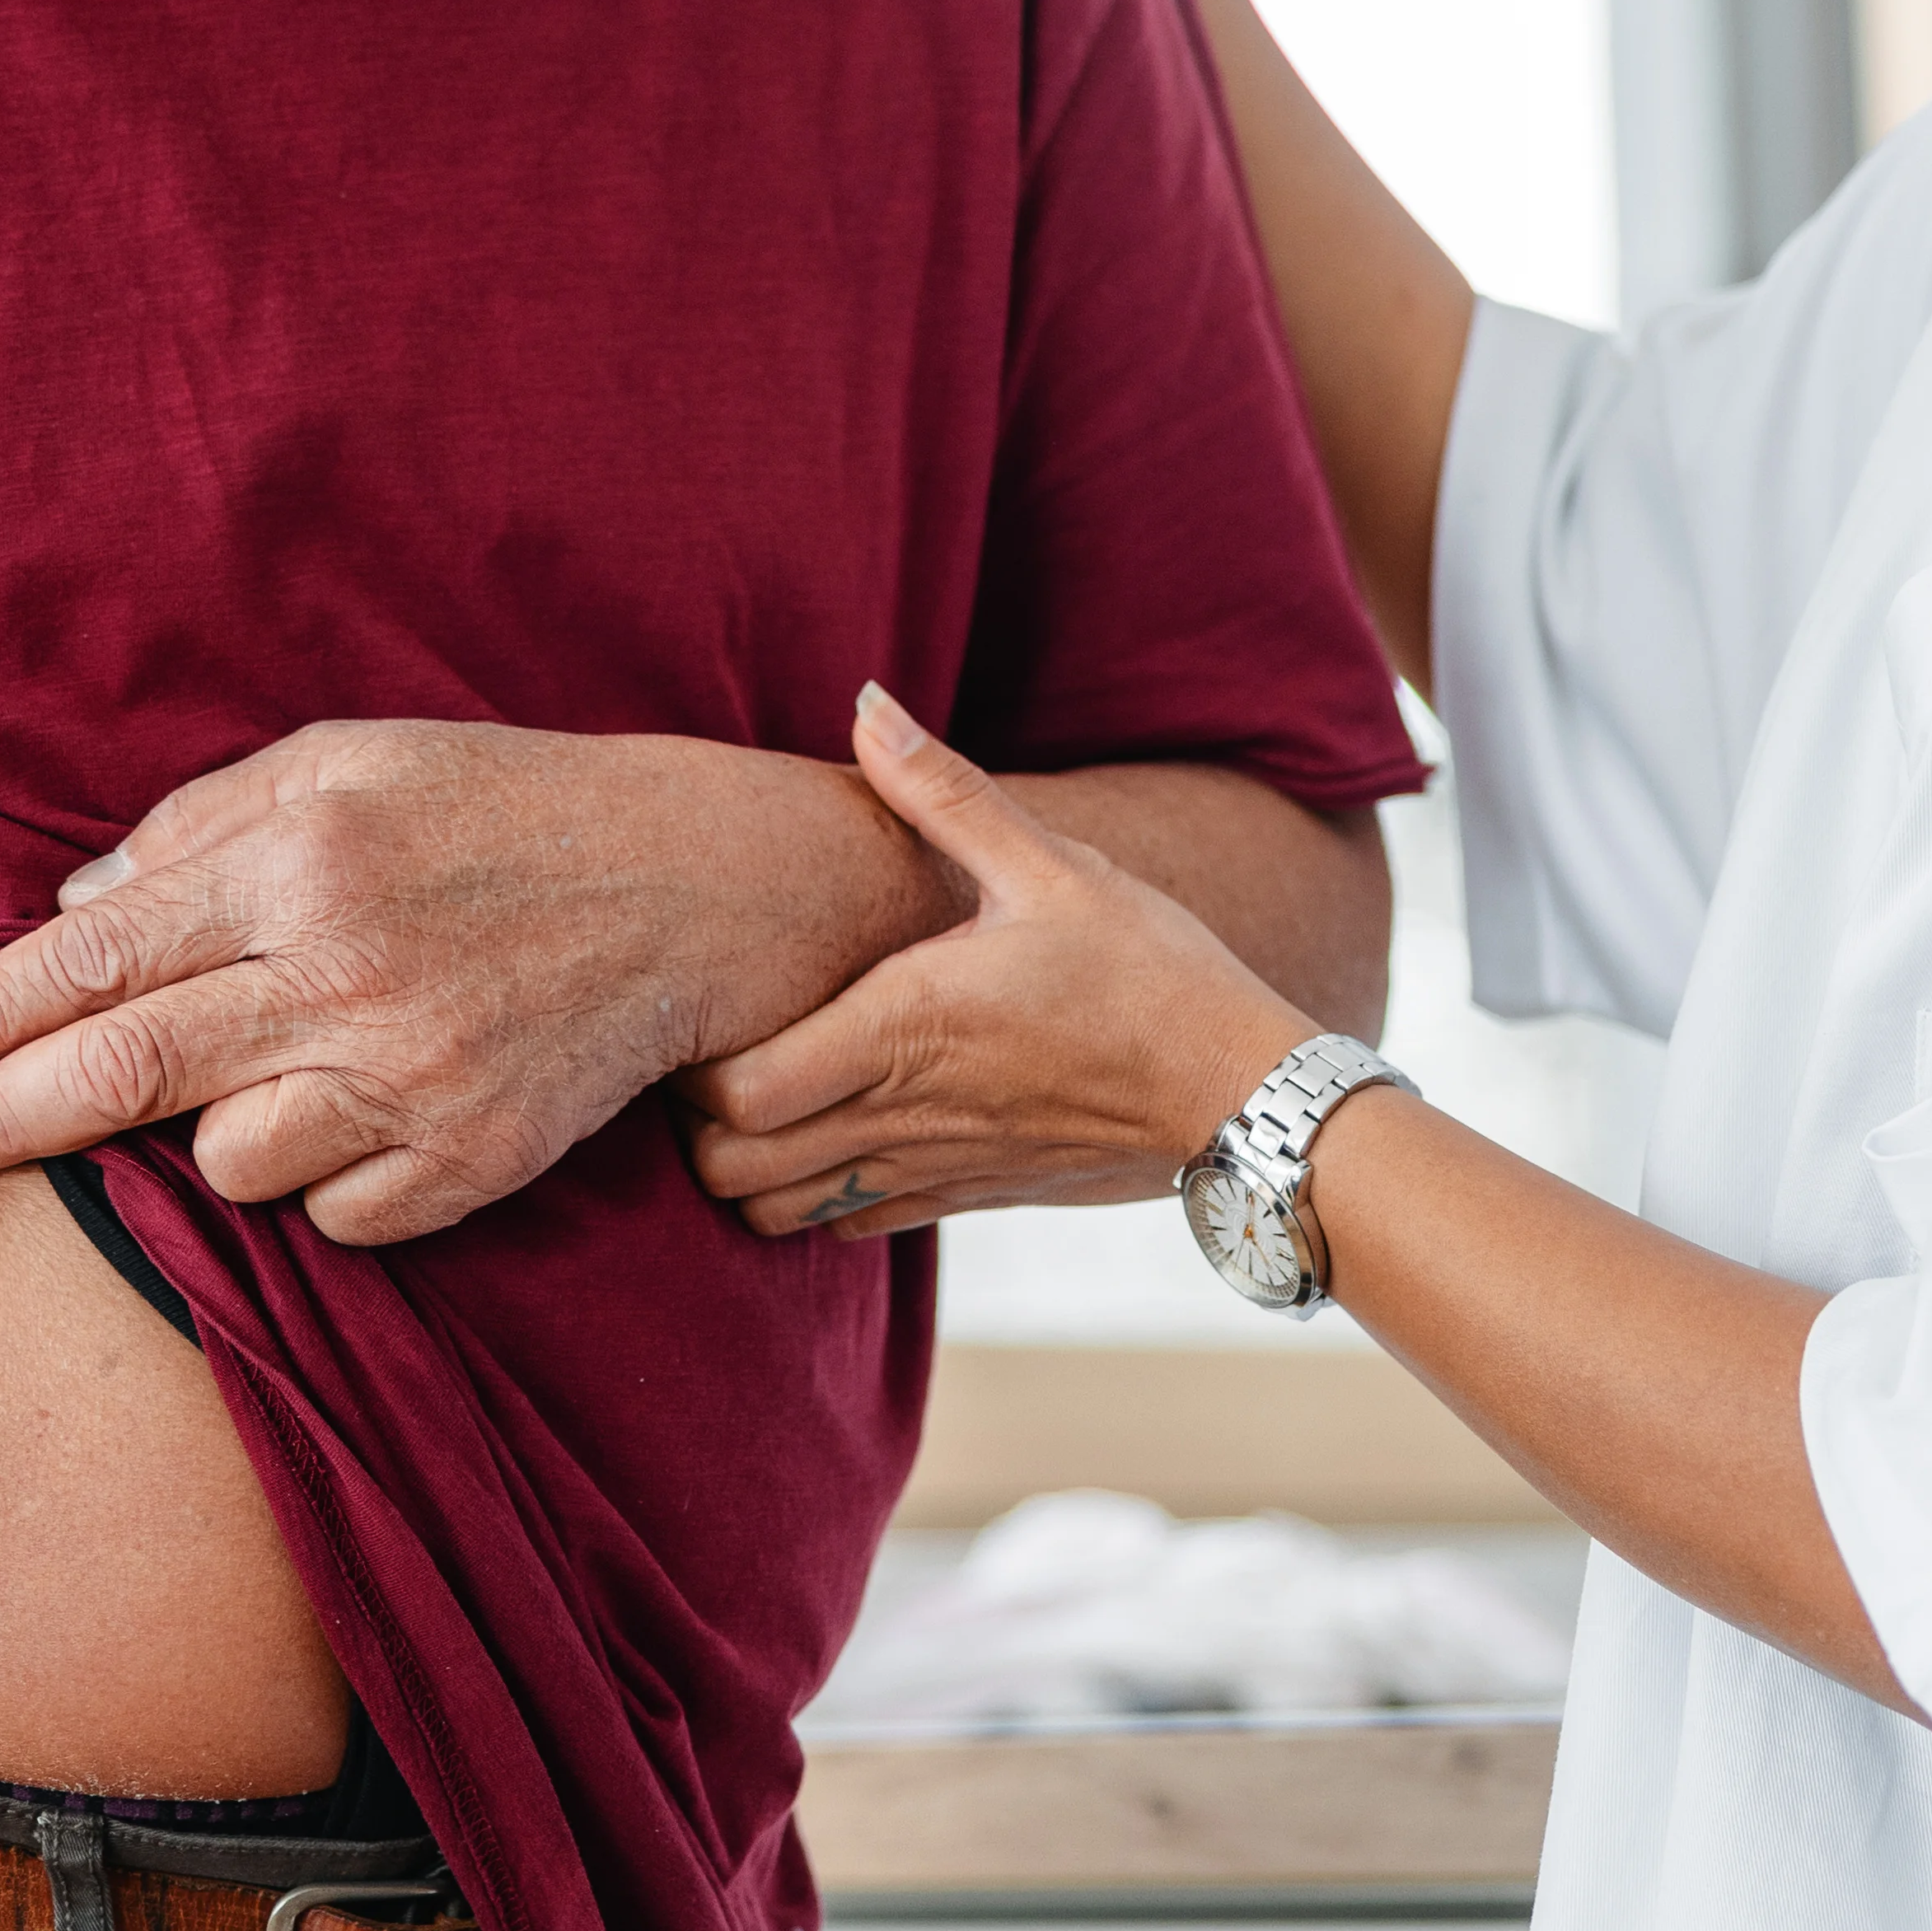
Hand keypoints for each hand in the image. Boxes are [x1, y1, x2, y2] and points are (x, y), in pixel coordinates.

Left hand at [0, 722, 952, 1245]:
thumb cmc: (501, 807)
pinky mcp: (467, 1162)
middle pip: (122, 1074)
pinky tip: (357, 1114)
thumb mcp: (349, 761)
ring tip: (246, 1085)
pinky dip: (317, 1179)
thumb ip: (200, 826)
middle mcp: (348, 974)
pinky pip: (330, 1215)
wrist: (691, 888)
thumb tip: (73, 909)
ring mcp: (412, 1080)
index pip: (95, 956)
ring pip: (224, 1162)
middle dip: (6, 1117)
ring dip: (200, 1137)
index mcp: (304, 858)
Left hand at [689, 689, 1315, 1240]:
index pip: (738, 1096)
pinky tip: (837, 1128)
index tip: (707, 1008)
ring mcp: (930, 1169)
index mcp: (903, 1030)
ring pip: (779, 1216)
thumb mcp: (1047, 862)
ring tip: (767, 1091)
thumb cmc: (1147, 967)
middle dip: (699, 1127)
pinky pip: (847, 1227)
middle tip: (716, 1051)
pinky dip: (815, 1195)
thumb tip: (866, 703)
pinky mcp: (963, 1198)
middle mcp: (902, 1115)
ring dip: (753, 1166)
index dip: (694, 1069)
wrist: (1237, 1085)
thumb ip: (941, 791)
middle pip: (733, 1171)